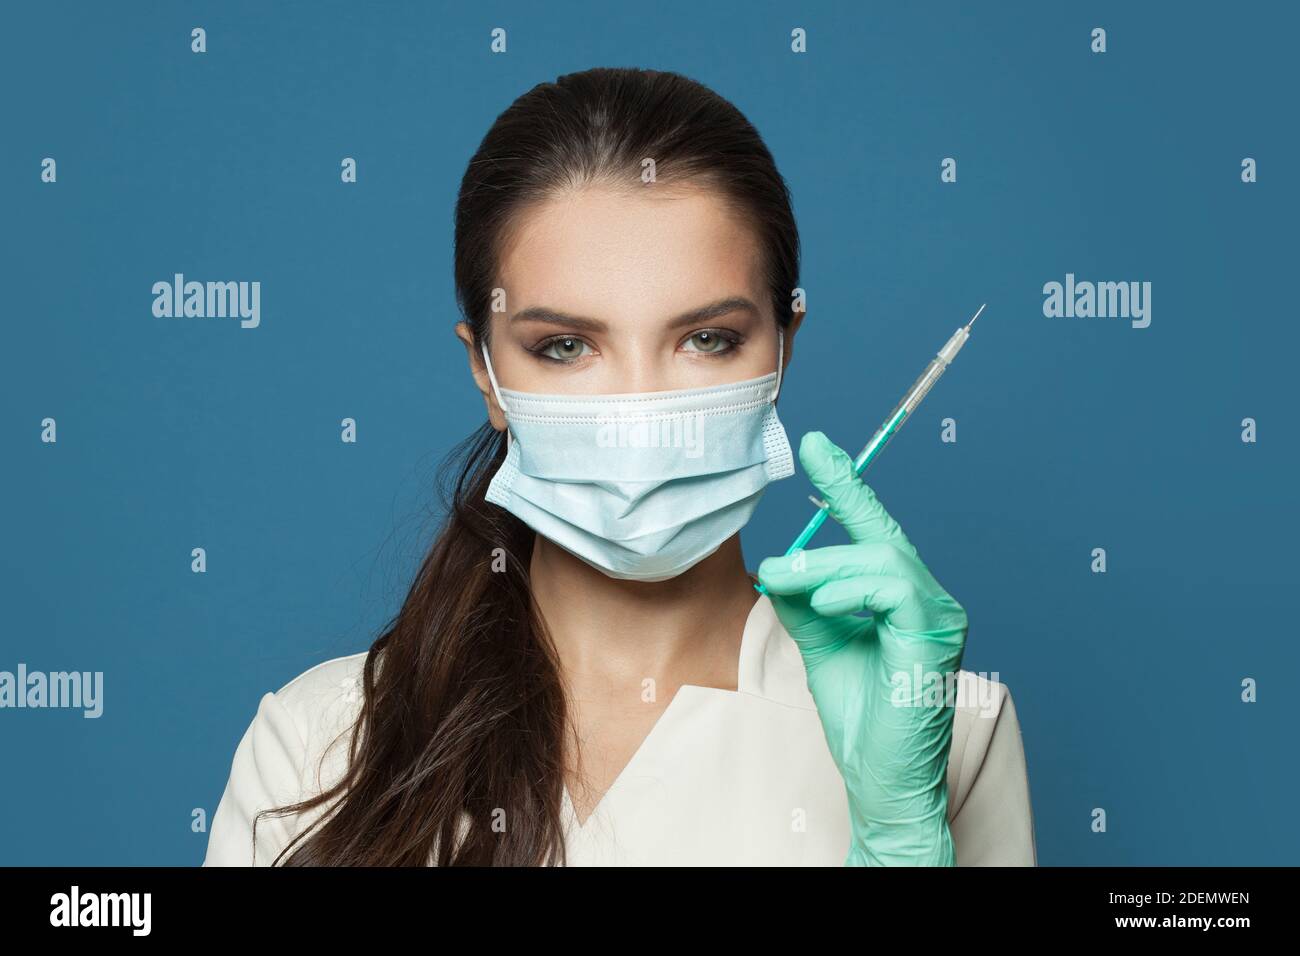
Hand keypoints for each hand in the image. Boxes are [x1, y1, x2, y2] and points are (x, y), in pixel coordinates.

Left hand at [757, 431, 967, 865]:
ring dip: (824, 568)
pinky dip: (852, 590)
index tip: (816, 444)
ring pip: (880, 559)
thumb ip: (804, 603)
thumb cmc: (860, 718)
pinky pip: (894, 589)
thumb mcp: (820, 645)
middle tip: (774, 562)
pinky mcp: (934, 636)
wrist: (881, 778)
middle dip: (827, 526)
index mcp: (901, 596)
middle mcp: (927, 598)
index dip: (845, 485)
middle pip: (877, 537)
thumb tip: (777, 566)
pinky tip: (823, 603)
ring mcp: (938, 616)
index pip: (873, 529)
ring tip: (784, 584)